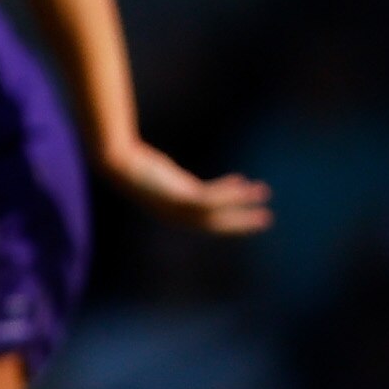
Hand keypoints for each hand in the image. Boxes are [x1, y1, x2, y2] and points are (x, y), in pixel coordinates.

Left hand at [105, 142, 272, 235]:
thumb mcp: (165, 181)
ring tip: (264, 192)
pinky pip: (210, 198)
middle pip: (216, 225)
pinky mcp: (178, 196)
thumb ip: (181, 187)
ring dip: (242, 204)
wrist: (120, 163)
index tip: (251, 215)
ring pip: (216, 213)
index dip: (231, 222)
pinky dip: (229, 192)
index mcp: (177, 215)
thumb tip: (191, 186)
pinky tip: (244, 182)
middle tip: (267, 218)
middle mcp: (178, 216)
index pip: (209, 224)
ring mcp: (177, 208)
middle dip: (242, 223)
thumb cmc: (140, 169)